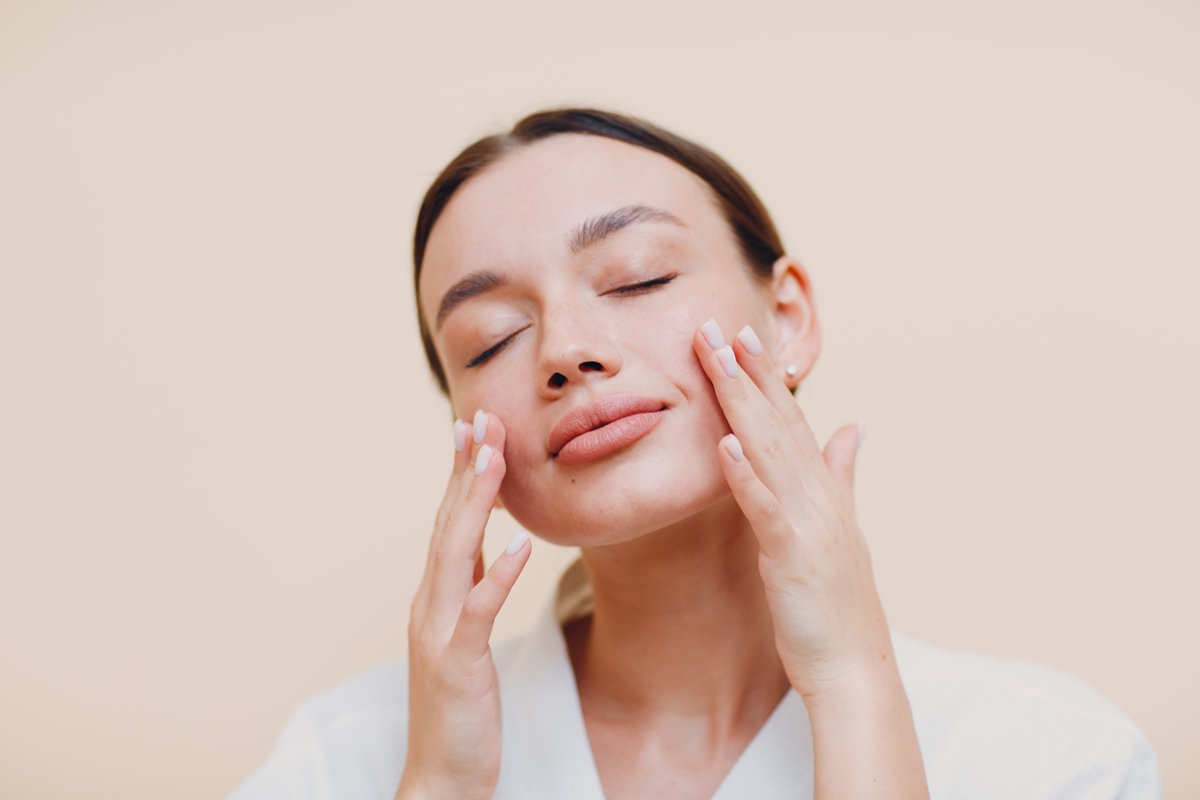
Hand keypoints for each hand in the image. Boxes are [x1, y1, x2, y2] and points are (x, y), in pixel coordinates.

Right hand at [396, 411, 530, 799]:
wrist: (441, 778)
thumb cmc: (459, 711)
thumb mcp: (464, 639)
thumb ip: (470, 590)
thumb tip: (490, 546)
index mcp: (434, 598)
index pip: (448, 523)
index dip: (461, 474)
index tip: (474, 427)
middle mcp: (429, 605)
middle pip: (447, 524)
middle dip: (465, 470)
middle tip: (480, 416)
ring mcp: (438, 633)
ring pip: (455, 554)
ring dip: (474, 503)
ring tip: (494, 458)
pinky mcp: (457, 664)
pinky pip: (479, 611)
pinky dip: (497, 574)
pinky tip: (521, 544)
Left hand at [694, 319, 927, 797]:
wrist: (854, 669)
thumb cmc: (838, 604)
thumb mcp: (842, 529)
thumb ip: (843, 474)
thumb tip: (853, 426)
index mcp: (824, 489)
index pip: (791, 420)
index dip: (767, 376)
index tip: (743, 335)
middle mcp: (819, 496)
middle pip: (778, 422)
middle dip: (748, 371)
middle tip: (719, 324)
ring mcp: (808, 522)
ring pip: (770, 450)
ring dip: (743, 403)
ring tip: (720, 359)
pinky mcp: (792, 554)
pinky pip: (765, 508)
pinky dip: (746, 474)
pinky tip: (723, 444)